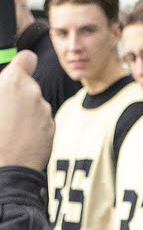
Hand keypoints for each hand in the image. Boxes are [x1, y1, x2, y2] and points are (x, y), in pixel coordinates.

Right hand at [0, 51, 53, 170]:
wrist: (4, 169)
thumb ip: (3, 88)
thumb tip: (7, 84)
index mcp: (14, 83)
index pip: (26, 59)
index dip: (21, 64)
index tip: (16, 72)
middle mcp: (34, 94)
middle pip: (27, 86)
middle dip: (16, 95)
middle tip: (1, 113)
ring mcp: (45, 112)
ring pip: (33, 105)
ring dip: (22, 113)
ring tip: (5, 130)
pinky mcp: (51, 129)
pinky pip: (39, 122)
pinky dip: (30, 127)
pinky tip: (16, 139)